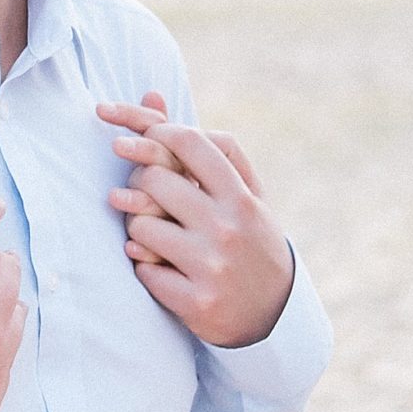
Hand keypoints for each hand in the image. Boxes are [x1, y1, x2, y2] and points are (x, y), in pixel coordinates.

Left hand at [96, 96, 291, 347]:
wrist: (274, 316)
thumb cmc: (249, 240)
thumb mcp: (242, 194)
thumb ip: (200, 147)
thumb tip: (150, 95)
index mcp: (242, 197)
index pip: (189, 141)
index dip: (154, 131)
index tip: (142, 139)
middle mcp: (229, 227)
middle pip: (154, 178)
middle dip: (140, 183)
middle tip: (146, 194)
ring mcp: (212, 265)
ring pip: (139, 227)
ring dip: (138, 231)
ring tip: (156, 238)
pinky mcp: (195, 301)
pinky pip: (141, 269)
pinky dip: (145, 267)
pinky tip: (165, 271)